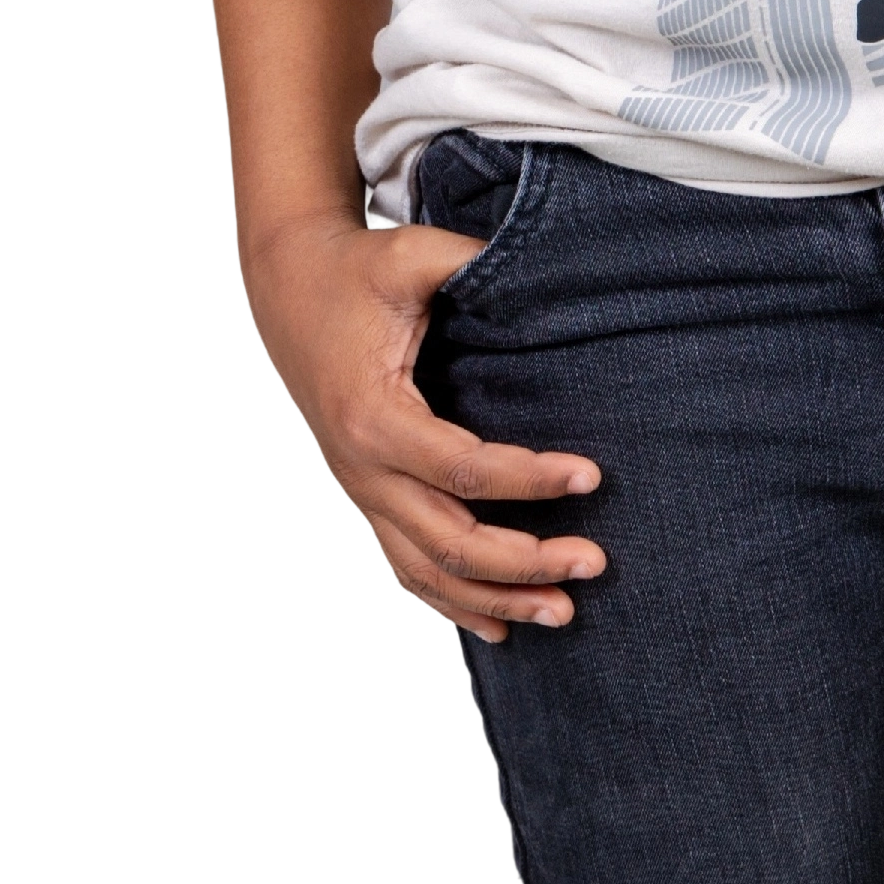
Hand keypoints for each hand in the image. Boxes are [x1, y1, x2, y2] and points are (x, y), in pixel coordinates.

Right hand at [237, 209, 606, 643]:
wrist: (287, 285)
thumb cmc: (353, 270)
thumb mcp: (409, 255)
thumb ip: (469, 262)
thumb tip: (541, 266)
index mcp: (374, 418)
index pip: (465, 470)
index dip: (532, 479)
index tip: (592, 476)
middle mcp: (363, 470)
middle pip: (452, 543)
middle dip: (527, 561)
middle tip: (596, 563)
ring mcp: (361, 492)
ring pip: (430, 573)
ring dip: (498, 598)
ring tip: (564, 612)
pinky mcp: (366, 497)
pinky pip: (406, 568)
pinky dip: (451, 605)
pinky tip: (499, 628)